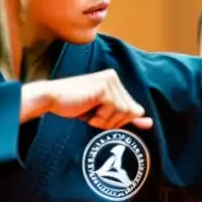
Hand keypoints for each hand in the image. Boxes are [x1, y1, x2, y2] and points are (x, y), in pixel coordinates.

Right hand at [21, 69, 152, 129]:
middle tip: (93, 115)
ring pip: (123, 113)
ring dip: (105, 120)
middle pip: (130, 112)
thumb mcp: (104, 112)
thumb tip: (150, 123)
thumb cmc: (75, 106)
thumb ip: (127, 116)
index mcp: (114, 80)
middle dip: (112, 121)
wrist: (52, 99)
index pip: (133, 108)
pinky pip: (113, 112)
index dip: (120, 120)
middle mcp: (114, 78)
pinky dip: (100, 118)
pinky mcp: (103, 88)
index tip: (100, 115)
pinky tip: (87, 110)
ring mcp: (109, 82)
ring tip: (89, 112)